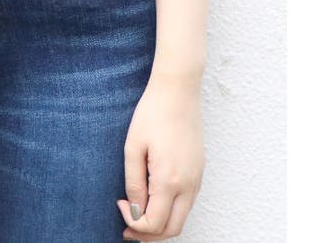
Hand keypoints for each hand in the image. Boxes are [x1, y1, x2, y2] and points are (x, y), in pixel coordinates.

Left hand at [116, 74, 205, 239]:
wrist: (178, 91)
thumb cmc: (152, 114)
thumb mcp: (134, 147)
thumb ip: (134, 183)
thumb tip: (134, 210)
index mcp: (170, 181)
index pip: (154, 223)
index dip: (134, 223)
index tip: (119, 204)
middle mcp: (188, 185)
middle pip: (172, 229)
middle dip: (149, 234)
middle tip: (128, 227)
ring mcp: (197, 178)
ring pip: (182, 217)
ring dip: (161, 223)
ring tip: (138, 215)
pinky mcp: (200, 170)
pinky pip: (188, 202)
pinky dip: (172, 210)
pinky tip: (155, 199)